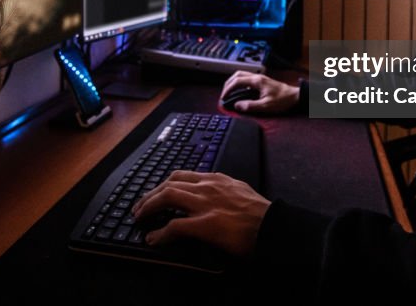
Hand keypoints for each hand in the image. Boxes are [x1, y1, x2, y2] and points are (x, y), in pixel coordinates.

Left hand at [132, 171, 269, 256]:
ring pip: (167, 197)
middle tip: (140, 207)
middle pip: (170, 183)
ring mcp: (206, 204)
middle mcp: (208, 186)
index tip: (156, 193)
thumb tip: (212, 200)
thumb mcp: (241, 192)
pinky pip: (175, 226)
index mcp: (217, 179)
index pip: (182, 175)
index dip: (164, 185)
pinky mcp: (206, 224)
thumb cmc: (263, 215)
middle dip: (150, 194)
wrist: (275, 227)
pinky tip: (153, 239)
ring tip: (140, 218)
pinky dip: (160, 233)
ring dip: (149, 207)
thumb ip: (224, 191)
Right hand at [220, 71, 299, 113]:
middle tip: (224, 94)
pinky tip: (240, 91)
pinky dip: (239, 83)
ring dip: (233, 82)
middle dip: (228, 83)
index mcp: (257, 81)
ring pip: (241, 75)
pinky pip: (247, 78)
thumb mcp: (266, 106)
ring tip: (229, 92)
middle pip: (237, 75)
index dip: (227, 89)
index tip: (223, 97)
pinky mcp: (262, 81)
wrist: (295, 96)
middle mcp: (257, 77)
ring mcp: (260, 78)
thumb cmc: (283, 100)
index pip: (236, 81)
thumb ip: (250, 106)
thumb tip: (237, 106)